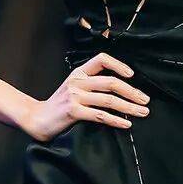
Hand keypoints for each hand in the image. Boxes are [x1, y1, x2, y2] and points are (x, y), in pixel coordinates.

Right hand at [27, 51, 149, 140]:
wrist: (37, 119)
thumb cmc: (59, 106)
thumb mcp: (73, 88)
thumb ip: (91, 85)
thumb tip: (120, 89)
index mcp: (79, 73)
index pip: (101, 59)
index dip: (118, 65)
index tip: (132, 75)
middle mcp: (77, 82)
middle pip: (111, 82)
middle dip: (132, 92)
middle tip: (145, 100)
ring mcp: (75, 96)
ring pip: (108, 100)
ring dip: (129, 107)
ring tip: (142, 112)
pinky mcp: (73, 112)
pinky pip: (100, 115)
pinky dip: (116, 120)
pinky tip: (126, 124)